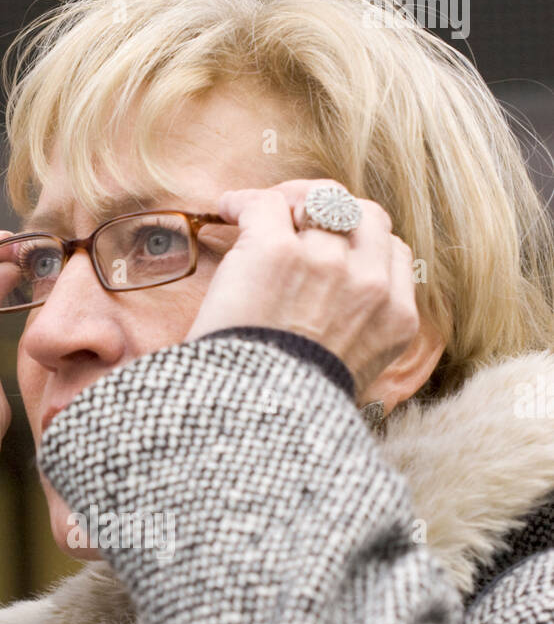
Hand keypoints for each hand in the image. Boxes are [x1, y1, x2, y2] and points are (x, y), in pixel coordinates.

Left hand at [187, 180, 419, 397]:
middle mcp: (368, 284)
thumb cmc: (290, 412)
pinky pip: (265, 202)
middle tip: (300, 216)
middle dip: (335, 209)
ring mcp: (325, 262)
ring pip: (317, 201)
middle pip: (365, 214)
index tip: (334, 247)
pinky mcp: (276, 250)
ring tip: (259, 215)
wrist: (254, 422)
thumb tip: (335, 319)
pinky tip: (228, 211)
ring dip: (287, 203)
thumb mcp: (351, 382)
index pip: (395, 252)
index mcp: (395, 318)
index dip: (362, 242)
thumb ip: (361, 342)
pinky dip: (243, 202)